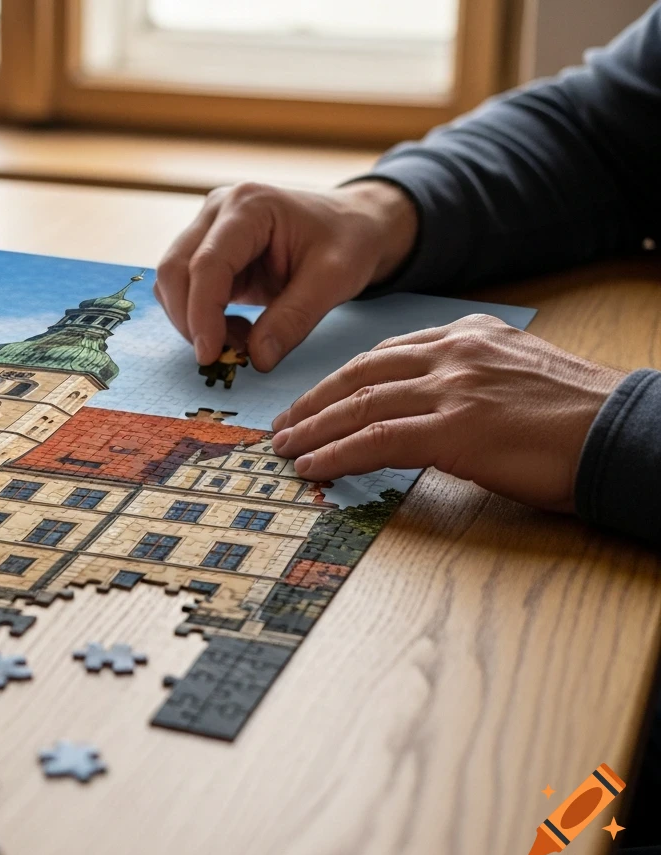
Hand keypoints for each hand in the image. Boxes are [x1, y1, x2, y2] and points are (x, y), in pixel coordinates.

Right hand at [155, 180, 417, 369]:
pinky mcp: (207, 250)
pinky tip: (238, 328)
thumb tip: (257, 360)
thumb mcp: (334, 279)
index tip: (209, 356)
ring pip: (171, 281)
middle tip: (225, 355)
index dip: (202, 314)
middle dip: (190, 320)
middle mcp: (219, 210)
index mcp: (250, 206)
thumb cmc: (349, 241)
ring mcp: (208, 228)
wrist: (353, 224)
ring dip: (193, 321)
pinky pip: (185, 289)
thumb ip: (294, 319)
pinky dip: (200, 317)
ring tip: (240, 340)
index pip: (207, 264)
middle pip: (174, 269)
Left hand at [269, 315, 626, 511]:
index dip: (340, 380)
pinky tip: (315, 467)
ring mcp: (454, 388)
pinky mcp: (456, 429)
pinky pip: (377, 440)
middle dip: (313, 402)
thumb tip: (426, 409)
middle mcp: (455, 352)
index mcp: (469, 334)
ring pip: (360, 405)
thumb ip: (468, 379)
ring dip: (314, 430)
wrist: (625, 433)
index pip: (385, 353)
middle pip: (361, 374)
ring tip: (285, 450)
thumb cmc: (577, 418)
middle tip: (282, 426)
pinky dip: (338, 454)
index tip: (313, 401)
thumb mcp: (517, 376)